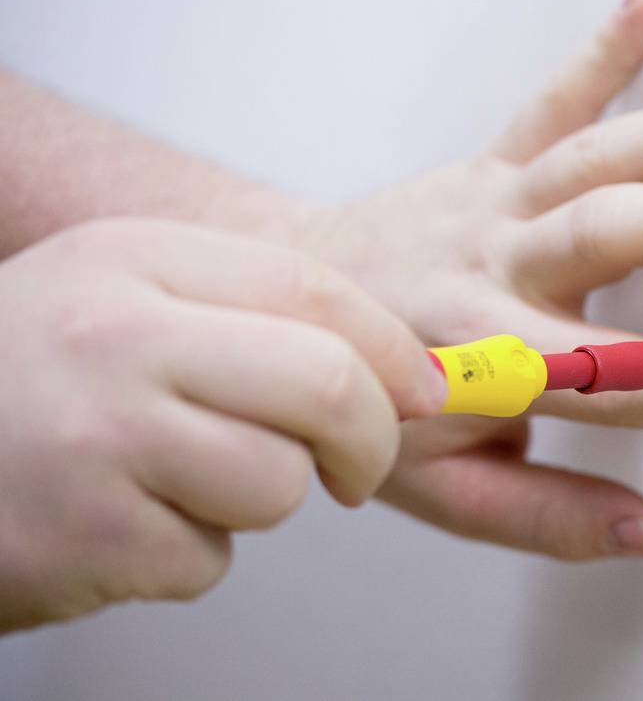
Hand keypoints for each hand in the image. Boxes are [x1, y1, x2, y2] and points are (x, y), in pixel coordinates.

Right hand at [0, 218, 443, 630]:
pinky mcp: (85, 536)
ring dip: (255, 499)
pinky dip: (182, 552)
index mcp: (135, 260)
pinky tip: (114, 521)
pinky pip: (206, 557)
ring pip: (277, 483)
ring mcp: (97, 437)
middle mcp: (117, 336)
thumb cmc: (29, 383)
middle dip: (370, 439)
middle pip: (326, 383)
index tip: (427, 390)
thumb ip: (255, 318)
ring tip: (172, 479)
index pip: (315, 288)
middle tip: (352, 467)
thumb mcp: (126, 302)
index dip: (393, 347)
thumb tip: (411, 376)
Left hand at [296, 0, 642, 559]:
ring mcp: (491, 208)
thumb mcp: (446, 490)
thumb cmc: (364, 400)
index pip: (611, 385)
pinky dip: (600, 50)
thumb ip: (548, 517)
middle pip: (604, 241)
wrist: (282, 306)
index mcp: (487, 360)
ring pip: (591, 162)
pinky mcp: (488, 167)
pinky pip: (547, 104)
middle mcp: (491, 272)